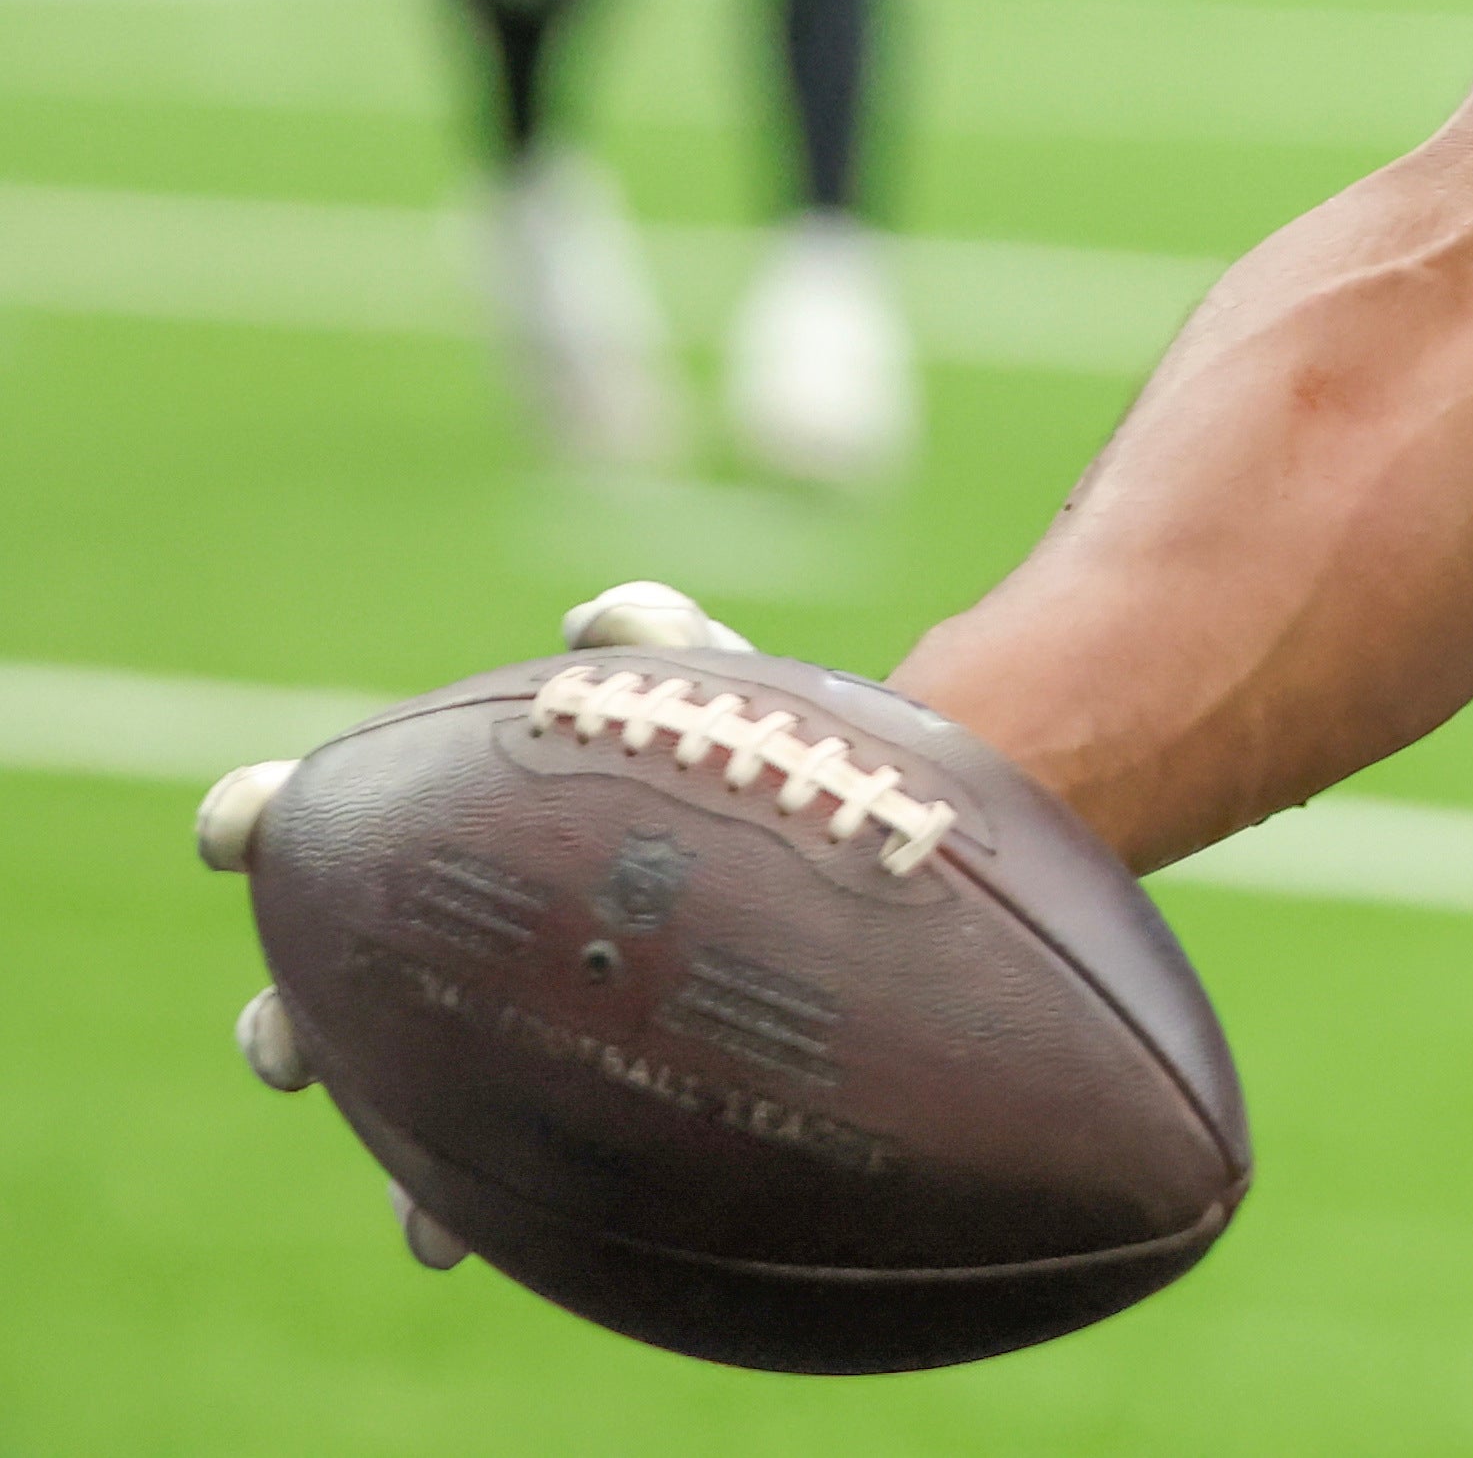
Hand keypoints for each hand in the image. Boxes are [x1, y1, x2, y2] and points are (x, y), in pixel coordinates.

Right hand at [205, 584, 756, 1268]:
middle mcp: (458, 923)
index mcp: (464, 823)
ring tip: (348, 1168)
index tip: (229, 833)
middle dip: (286, 1016)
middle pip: (334, 973)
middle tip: (280, 1052)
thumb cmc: (772, 764)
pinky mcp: (561, 1098)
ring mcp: (502, 1013)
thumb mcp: (723, 698)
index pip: (331, 814)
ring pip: (383, 1080)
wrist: (857, 886)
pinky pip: (475, 1164)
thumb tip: (599, 615)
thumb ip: (666, 649)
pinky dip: (439, 1204)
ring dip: (354, 1130)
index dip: (265, 818)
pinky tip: (435, 1242)